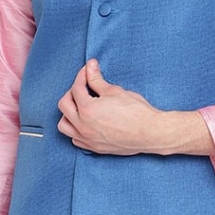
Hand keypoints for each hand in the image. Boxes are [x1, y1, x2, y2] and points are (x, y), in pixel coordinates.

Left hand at [56, 59, 214, 155]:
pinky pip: (75, 139)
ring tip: (80, 106)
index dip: (82, 76)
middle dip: (72, 93)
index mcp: (87, 110)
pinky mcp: (94, 148)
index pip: (76, 88)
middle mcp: (83, 126)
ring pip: (64, 126)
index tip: (88, 71)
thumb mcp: (115, 91)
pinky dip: (76, 129)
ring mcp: (87, 139)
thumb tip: (90, 67)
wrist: (150, 132)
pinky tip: (86, 122)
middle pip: (64, 106)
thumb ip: (97, 79)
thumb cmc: (136, 112)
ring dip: (68, 114)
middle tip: (83, 87)